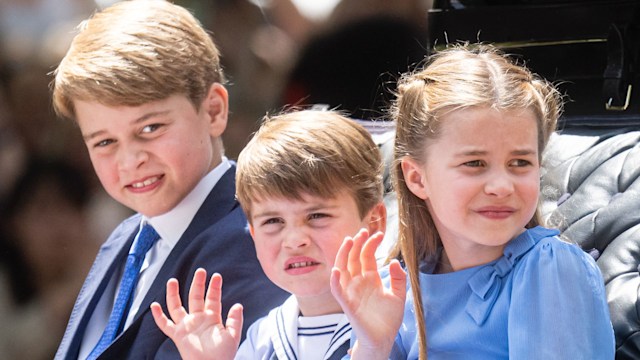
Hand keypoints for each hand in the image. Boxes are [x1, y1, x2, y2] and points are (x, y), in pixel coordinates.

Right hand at [150, 268, 242, 359]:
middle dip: (197, 284)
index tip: (216, 276)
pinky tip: (154, 305)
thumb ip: (235, 320)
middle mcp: (198, 319)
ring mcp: (187, 326)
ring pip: (177, 307)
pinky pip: (165, 325)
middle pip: (195, 297)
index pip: (212, 298)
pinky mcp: (178, 335)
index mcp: (212, 318)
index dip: (214, 287)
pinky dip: (158, 316)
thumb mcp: (233, 336)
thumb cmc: (223, 355)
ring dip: (174, 294)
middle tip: (200, 271)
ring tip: (172, 280)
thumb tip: (238, 305)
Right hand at [330, 229, 405, 359]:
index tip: (379, 234)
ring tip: (349, 241)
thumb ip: (398, 278)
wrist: (383, 338)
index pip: (367, 256)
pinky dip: (334, 280)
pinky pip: (337, 290)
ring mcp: (351, 291)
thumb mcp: (399, 295)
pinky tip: (337, 269)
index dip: (371, 244)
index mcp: (370, 278)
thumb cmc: (389, 318)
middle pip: (353, 258)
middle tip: (363, 231)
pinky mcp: (347, 303)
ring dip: (343, 254)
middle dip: (357, 244)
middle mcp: (358, 282)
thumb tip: (394, 261)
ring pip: (342, 268)